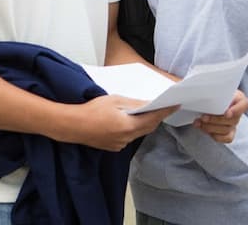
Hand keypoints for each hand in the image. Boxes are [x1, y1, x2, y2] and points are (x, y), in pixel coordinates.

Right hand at [59, 94, 177, 151]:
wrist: (72, 125)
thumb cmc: (92, 110)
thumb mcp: (115, 101)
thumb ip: (134, 104)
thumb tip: (149, 104)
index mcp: (128, 127)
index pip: (153, 118)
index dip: (166, 111)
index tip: (176, 105)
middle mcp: (126, 139)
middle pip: (148, 127)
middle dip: (158, 117)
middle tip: (166, 107)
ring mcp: (120, 144)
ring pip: (139, 133)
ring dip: (146, 123)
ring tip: (151, 112)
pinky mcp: (113, 146)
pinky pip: (129, 137)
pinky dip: (135, 129)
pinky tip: (132, 121)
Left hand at [194, 90, 247, 142]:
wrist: (205, 101)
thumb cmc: (210, 92)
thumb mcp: (212, 87)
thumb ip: (211, 88)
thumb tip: (197, 86)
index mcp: (238, 98)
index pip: (244, 105)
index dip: (237, 110)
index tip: (226, 113)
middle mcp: (238, 112)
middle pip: (233, 120)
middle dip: (216, 120)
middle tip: (203, 117)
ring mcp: (234, 124)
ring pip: (227, 129)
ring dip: (210, 127)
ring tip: (198, 122)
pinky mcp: (229, 133)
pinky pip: (226, 138)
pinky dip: (214, 135)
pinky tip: (202, 128)